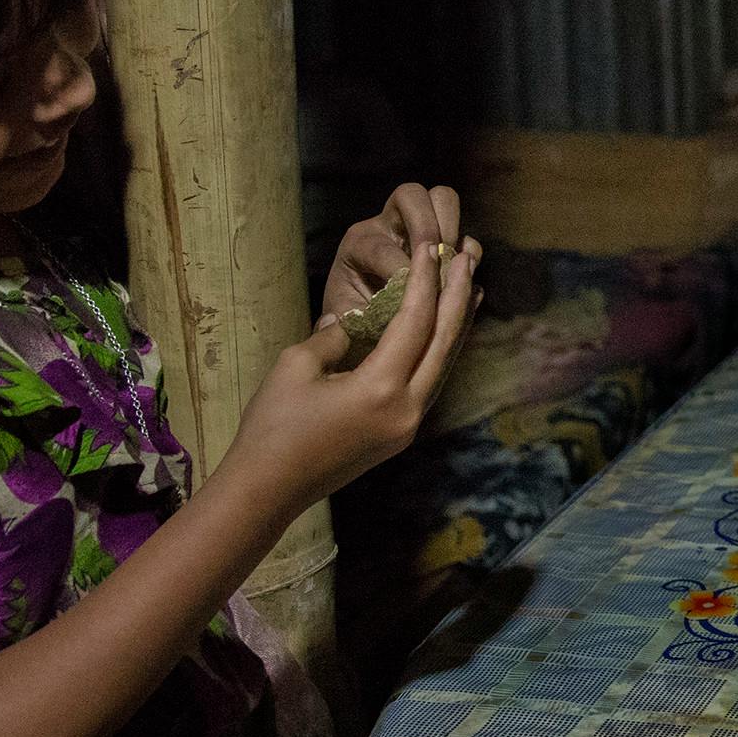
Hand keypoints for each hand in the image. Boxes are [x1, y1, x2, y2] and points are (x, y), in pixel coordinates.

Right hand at [222, 238, 478, 516]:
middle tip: (470, 255)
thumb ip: (334, 335)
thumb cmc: (272, 426)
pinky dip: (440, 351)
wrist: (267, 490)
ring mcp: (408, 426)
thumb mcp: (296, 366)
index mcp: (380, 389)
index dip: (426, 280)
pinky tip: (443, 331)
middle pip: (444, 342)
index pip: (415, 322)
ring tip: (469, 284)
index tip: (434, 247)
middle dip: (457, 296)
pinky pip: (431, 383)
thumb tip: (355, 318)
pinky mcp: (401, 435)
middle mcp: (406, 410)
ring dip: (457, 323)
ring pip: (443, 364)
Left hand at [325, 182, 480, 326]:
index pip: (382, 246)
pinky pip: (464, 230)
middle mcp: (387, 225)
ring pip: (442, 199)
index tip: (411, 297)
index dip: (400, 270)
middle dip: (428, 227)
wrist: (364, 318)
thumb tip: (350, 321)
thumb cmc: (351, 318)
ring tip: (455, 264)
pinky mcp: (443, 241)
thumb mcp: (341, 320)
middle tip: (437, 261)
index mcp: (358, 243)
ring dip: (453, 230)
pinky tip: (465, 273)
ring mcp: (418, 227)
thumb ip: (343, 322)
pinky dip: (469, 250)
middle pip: (411, 195)